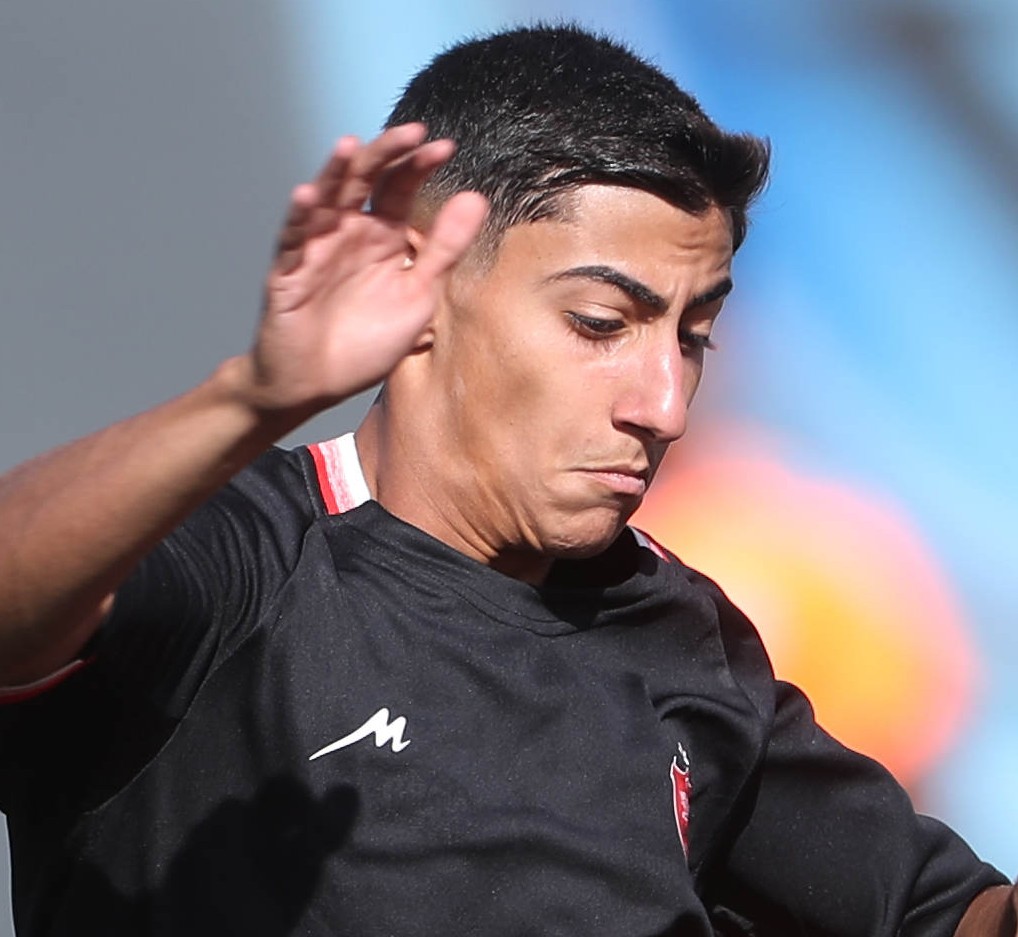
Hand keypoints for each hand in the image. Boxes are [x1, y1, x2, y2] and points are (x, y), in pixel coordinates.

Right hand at [247, 123, 487, 416]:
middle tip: (412, 132)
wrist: (318, 383)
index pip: (400, 188)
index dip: (420, 166)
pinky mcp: (288, 272)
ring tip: (352, 145)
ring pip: (325, 200)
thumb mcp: (419, 295)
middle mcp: (349, 232)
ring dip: (335, 172)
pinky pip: (292, 240)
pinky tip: (307, 194)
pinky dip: (299, 217)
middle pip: (364, 180)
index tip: (447, 148)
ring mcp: (316, 248)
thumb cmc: (367, 342)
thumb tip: (477, 199)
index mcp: (383, 237)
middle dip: (387, 155)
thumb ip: (444, 250)